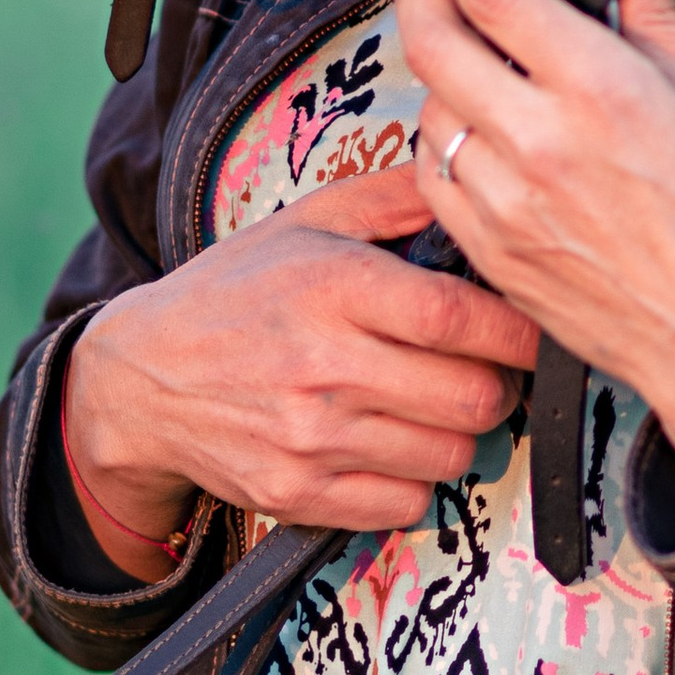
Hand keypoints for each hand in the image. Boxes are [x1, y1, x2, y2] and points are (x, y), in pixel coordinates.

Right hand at [64, 164, 541, 577]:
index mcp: (334, 286)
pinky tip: (393, 445)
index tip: (533, 328)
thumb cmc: (235, 291)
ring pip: (450, 455)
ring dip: (460, 432)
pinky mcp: (296, 495)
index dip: (517, 330)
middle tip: (486, 369)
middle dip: (499, 384)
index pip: (459, 319)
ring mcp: (309, 438)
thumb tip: (467, 169)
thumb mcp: (308, 222)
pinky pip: (405, 505)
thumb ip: (394, 196)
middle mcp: (324, 365)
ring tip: (436, 405)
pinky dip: (415, 480)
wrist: (140, 379)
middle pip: (473, 397)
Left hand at [394, 0, 674, 515]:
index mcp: (601, 90)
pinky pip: (432, 175)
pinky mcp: (491, 250)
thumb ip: (661, 24)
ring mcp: (505, 202)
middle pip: (433, 40)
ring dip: (438, 67)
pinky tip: (475, 130)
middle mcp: (539, 142)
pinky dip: (441, 139)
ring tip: (470, 57)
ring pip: (428, 107)